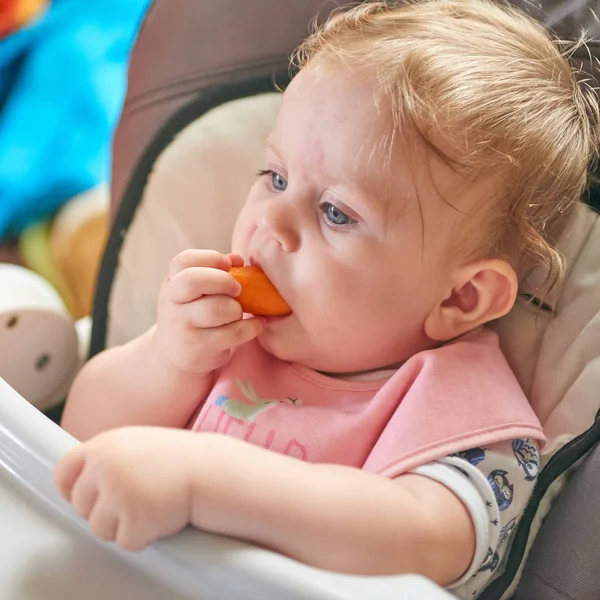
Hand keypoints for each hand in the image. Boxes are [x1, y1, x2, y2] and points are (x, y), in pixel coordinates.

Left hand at [54, 427, 196, 550]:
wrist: (210, 470)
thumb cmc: (180, 458)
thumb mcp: (137, 443)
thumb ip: (109, 457)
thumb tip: (83, 482)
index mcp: (104, 445)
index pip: (64, 469)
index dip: (69, 487)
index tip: (80, 496)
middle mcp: (104, 468)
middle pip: (80, 505)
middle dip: (102, 509)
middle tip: (134, 500)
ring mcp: (117, 493)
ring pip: (99, 528)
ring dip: (122, 525)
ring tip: (151, 505)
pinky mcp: (133, 520)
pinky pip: (125, 541)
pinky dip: (143, 536)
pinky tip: (161, 516)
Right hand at [156, 250, 264, 374]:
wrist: (176, 353)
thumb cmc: (193, 313)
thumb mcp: (195, 291)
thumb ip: (215, 271)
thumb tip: (237, 258)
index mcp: (173, 281)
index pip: (184, 260)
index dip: (211, 258)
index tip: (229, 265)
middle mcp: (173, 302)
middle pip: (194, 280)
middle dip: (224, 280)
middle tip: (238, 289)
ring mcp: (183, 326)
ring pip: (216, 309)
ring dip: (236, 309)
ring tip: (239, 312)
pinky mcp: (199, 347)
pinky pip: (233, 333)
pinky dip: (251, 327)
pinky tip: (256, 324)